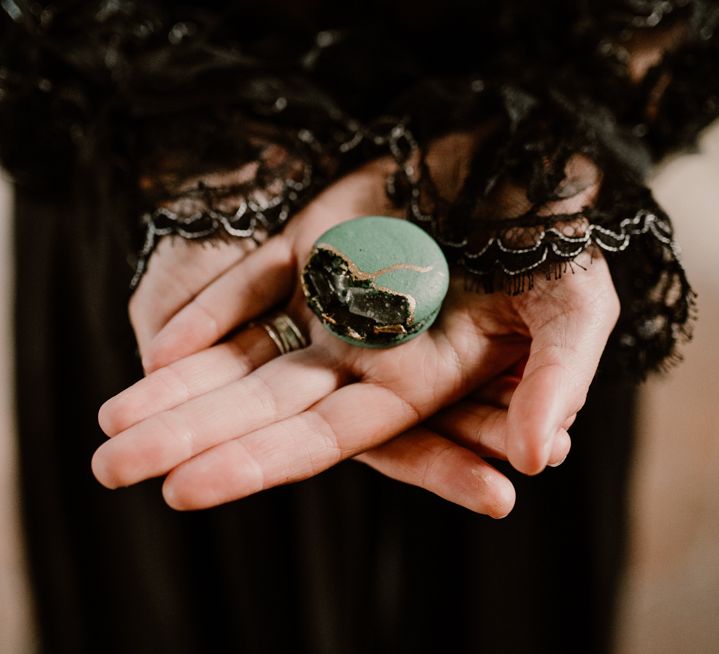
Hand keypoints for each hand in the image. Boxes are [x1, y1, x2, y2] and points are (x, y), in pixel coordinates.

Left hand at [93, 155, 617, 514]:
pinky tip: (162, 349)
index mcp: (416, 379)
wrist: (527, 153)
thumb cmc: (558, 238)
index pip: (327, 436)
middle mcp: (363, 351)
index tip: (185, 490)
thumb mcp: (573, 306)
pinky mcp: (313, 249)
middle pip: (264, 407)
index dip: (259, 463)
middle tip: (109, 472)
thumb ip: (555, 380)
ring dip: (179, 388)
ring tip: (109, 426)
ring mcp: (331, 300)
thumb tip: (539, 462)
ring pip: (244, 355)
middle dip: (189, 437)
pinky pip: (254, 286)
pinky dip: (210, 313)